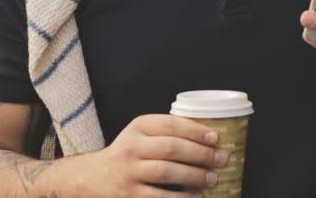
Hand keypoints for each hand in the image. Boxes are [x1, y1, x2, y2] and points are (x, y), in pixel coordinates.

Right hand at [79, 114, 228, 196]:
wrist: (94, 177)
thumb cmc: (129, 153)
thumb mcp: (141, 134)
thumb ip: (166, 132)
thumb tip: (208, 138)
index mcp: (138, 127)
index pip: (170, 124)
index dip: (195, 130)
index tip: (215, 137)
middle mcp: (131, 147)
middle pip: (171, 148)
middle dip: (200, 154)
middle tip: (220, 159)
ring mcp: (129, 172)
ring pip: (166, 172)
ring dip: (194, 176)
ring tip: (212, 179)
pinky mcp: (129, 195)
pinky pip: (159, 196)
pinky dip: (181, 197)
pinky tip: (195, 196)